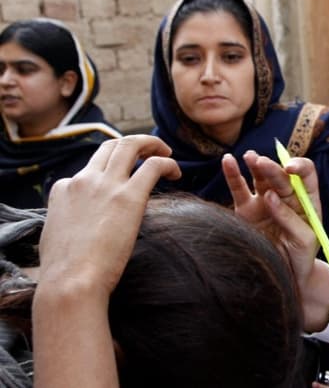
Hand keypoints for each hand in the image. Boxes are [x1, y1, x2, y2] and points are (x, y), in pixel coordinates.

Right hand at [37, 135, 180, 300]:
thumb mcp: (55, 236)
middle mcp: (84, 180)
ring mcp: (106, 185)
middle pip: (111, 145)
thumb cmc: (65, 272)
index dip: (109, 172)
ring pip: (131, 145)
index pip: (89, 168)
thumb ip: (69, 221)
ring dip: (152, 144)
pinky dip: (168, 163)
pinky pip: (153, 165)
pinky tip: (176, 174)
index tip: (122, 184)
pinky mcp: (128, 196)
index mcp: (64, 188)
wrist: (70, 282)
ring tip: (166, 153)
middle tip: (151, 151)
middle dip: (134, 143)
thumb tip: (79, 226)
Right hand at [223, 151, 321, 289]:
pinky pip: (239, 189)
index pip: (306, 175)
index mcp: (306, 200)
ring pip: (260, 177)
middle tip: (262, 163)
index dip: (299, 167)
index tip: (290, 168)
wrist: (285, 277)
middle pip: (280, 176)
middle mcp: (286, 197)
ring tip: (251, 157)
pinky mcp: (246, 210)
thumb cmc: (301, 257)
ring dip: (256, 164)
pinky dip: (233, 174)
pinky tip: (228, 160)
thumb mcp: (305, 240)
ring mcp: (265, 201)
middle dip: (272, 169)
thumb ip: (290, 218)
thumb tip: (269, 197)